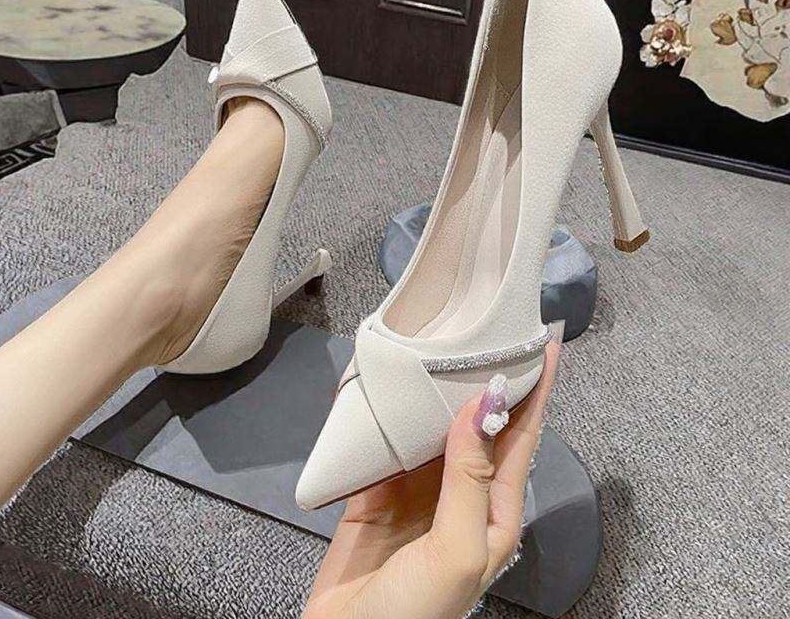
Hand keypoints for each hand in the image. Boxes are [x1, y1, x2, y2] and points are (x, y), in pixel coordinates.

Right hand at [304, 339, 560, 618]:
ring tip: (443, 346)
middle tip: (488, 330)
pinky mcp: (378, 491)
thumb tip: (484, 404)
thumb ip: (470, 476)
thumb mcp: (457, 548)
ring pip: (435, 428)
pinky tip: (392, 386)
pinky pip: (390, 443)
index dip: (535, 391)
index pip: (523, 438)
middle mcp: (462, 494)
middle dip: (488, 380)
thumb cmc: (417, 612)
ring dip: (440, 391)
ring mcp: (419, 491)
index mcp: (494, 511)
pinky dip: (392, 415)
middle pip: (479, 426)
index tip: (543, 345)